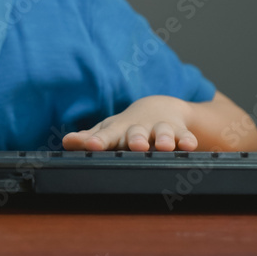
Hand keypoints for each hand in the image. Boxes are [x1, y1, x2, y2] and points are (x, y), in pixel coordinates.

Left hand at [62, 95, 198, 151]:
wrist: (159, 109)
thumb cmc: (127, 127)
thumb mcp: (109, 131)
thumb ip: (90, 138)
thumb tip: (66, 142)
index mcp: (118, 130)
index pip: (106, 135)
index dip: (99, 141)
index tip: (92, 146)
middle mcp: (139, 128)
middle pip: (137, 133)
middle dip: (136, 138)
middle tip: (136, 145)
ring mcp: (160, 129)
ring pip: (163, 133)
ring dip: (164, 138)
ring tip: (164, 146)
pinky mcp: (180, 131)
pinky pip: (185, 136)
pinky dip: (188, 140)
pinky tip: (190, 145)